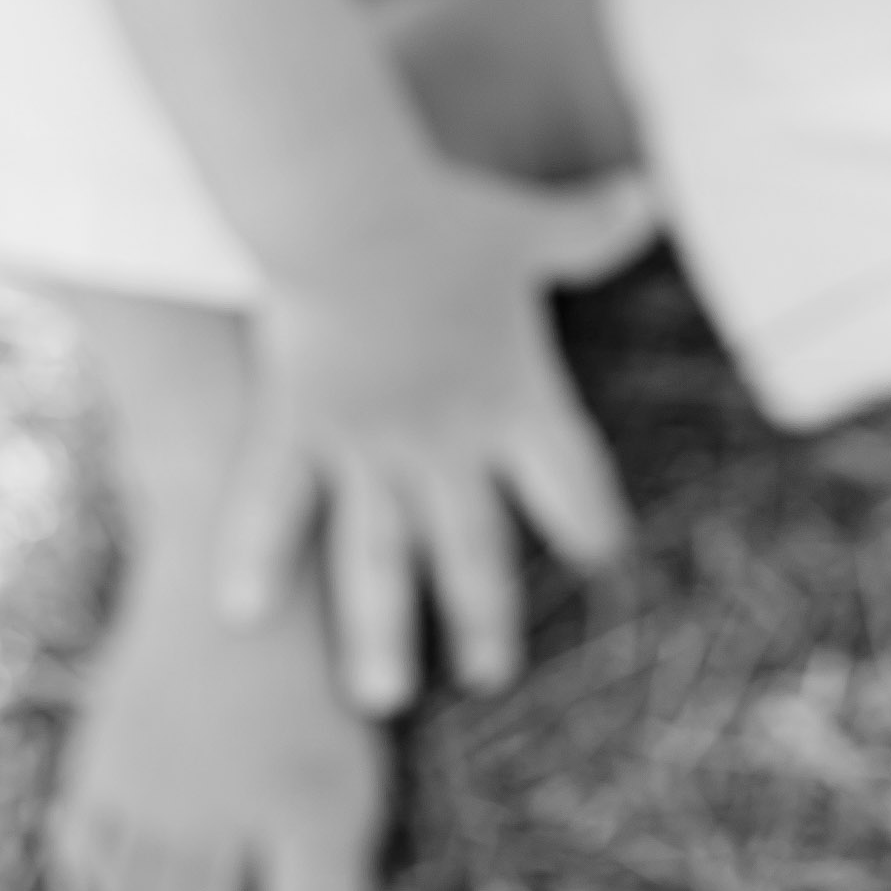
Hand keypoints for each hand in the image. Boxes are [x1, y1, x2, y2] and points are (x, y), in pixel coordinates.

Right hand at [212, 166, 656, 714]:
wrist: (355, 213)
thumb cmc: (445, 219)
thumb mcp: (529, 225)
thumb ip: (588, 227)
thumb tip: (647, 194)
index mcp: (512, 397)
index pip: (570, 478)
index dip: (591, 518)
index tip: (607, 556)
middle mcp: (446, 440)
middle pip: (476, 547)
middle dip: (484, 613)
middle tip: (489, 675)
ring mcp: (370, 447)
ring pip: (381, 561)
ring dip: (382, 632)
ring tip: (383, 695)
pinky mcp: (299, 429)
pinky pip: (275, 505)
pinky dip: (257, 556)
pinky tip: (243, 614)